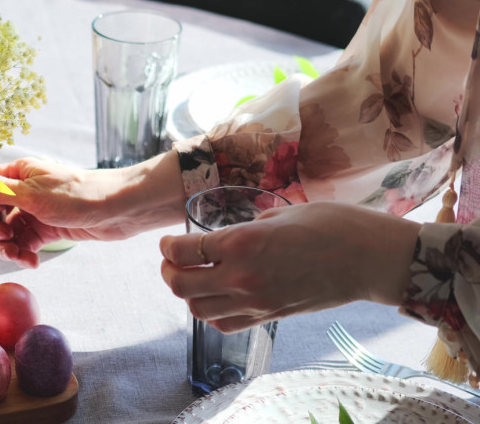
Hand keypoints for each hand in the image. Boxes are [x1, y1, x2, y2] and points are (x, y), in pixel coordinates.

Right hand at [0, 158, 124, 267]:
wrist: (118, 209)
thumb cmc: (77, 195)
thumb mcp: (32, 194)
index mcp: (18, 173)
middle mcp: (24, 191)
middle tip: (4, 240)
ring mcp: (36, 211)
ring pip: (9, 232)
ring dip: (9, 247)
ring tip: (19, 257)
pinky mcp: (48, 229)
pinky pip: (26, 243)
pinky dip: (25, 254)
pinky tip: (32, 262)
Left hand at [159, 202, 419, 332]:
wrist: (370, 259)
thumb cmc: (332, 225)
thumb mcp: (280, 213)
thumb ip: (246, 227)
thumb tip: (227, 237)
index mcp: (241, 242)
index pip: (183, 252)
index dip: (167, 247)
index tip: (167, 242)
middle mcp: (241, 276)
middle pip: (180, 285)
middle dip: (168, 271)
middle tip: (172, 261)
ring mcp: (255, 301)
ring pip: (197, 309)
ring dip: (187, 293)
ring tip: (193, 277)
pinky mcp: (269, 317)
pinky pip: (224, 323)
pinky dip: (210, 312)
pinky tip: (216, 295)